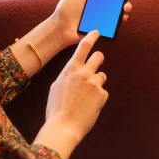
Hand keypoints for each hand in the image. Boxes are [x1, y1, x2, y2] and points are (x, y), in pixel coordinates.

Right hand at [33, 30, 106, 158]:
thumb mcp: (56, 86)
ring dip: (97, 82)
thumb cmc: (56, 108)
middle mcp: (84, 73)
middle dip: (98, 59)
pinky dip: (98, 97)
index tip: (96, 31)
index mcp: (70, 69)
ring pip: (101, 76)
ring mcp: (94, 83)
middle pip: (99, 56)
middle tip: (96, 65)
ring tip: (86, 96)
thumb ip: (68, 75)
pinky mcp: (102, 95)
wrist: (64, 126)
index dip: (91, 37)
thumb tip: (74, 70)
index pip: (83, 47)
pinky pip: (103, 92)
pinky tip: (89, 106)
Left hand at [51, 0, 138, 47]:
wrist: (62, 29)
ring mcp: (105, 13)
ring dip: (127, 4)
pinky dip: (123, 17)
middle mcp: (103, 1)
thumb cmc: (66, 8)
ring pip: (121, 7)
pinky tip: (123, 16)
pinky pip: (118, 20)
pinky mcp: (106, 24)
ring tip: (125, 6)